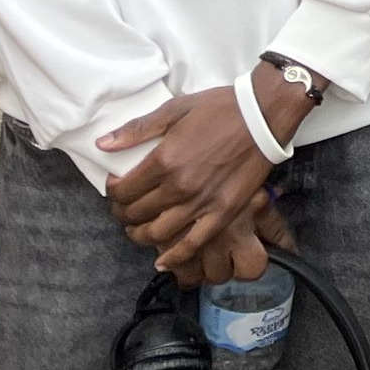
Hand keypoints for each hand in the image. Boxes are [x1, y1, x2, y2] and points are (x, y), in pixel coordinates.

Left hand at [101, 69, 310, 280]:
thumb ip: (137, 130)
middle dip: (123, 212)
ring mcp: (202, 202)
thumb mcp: (176, 109)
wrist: (266, 114)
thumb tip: (103, 144)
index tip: (117, 185)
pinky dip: (174, 256)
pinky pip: (193, 243)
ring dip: (141, 235)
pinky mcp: (223, 212)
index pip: (122, 190)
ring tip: (139, 228)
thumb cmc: (222, 108)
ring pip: (157, 233)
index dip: (113, 191)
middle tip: (125, 207)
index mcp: (164, 161)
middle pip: (136, 213)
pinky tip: (162, 261)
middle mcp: (179, 187)